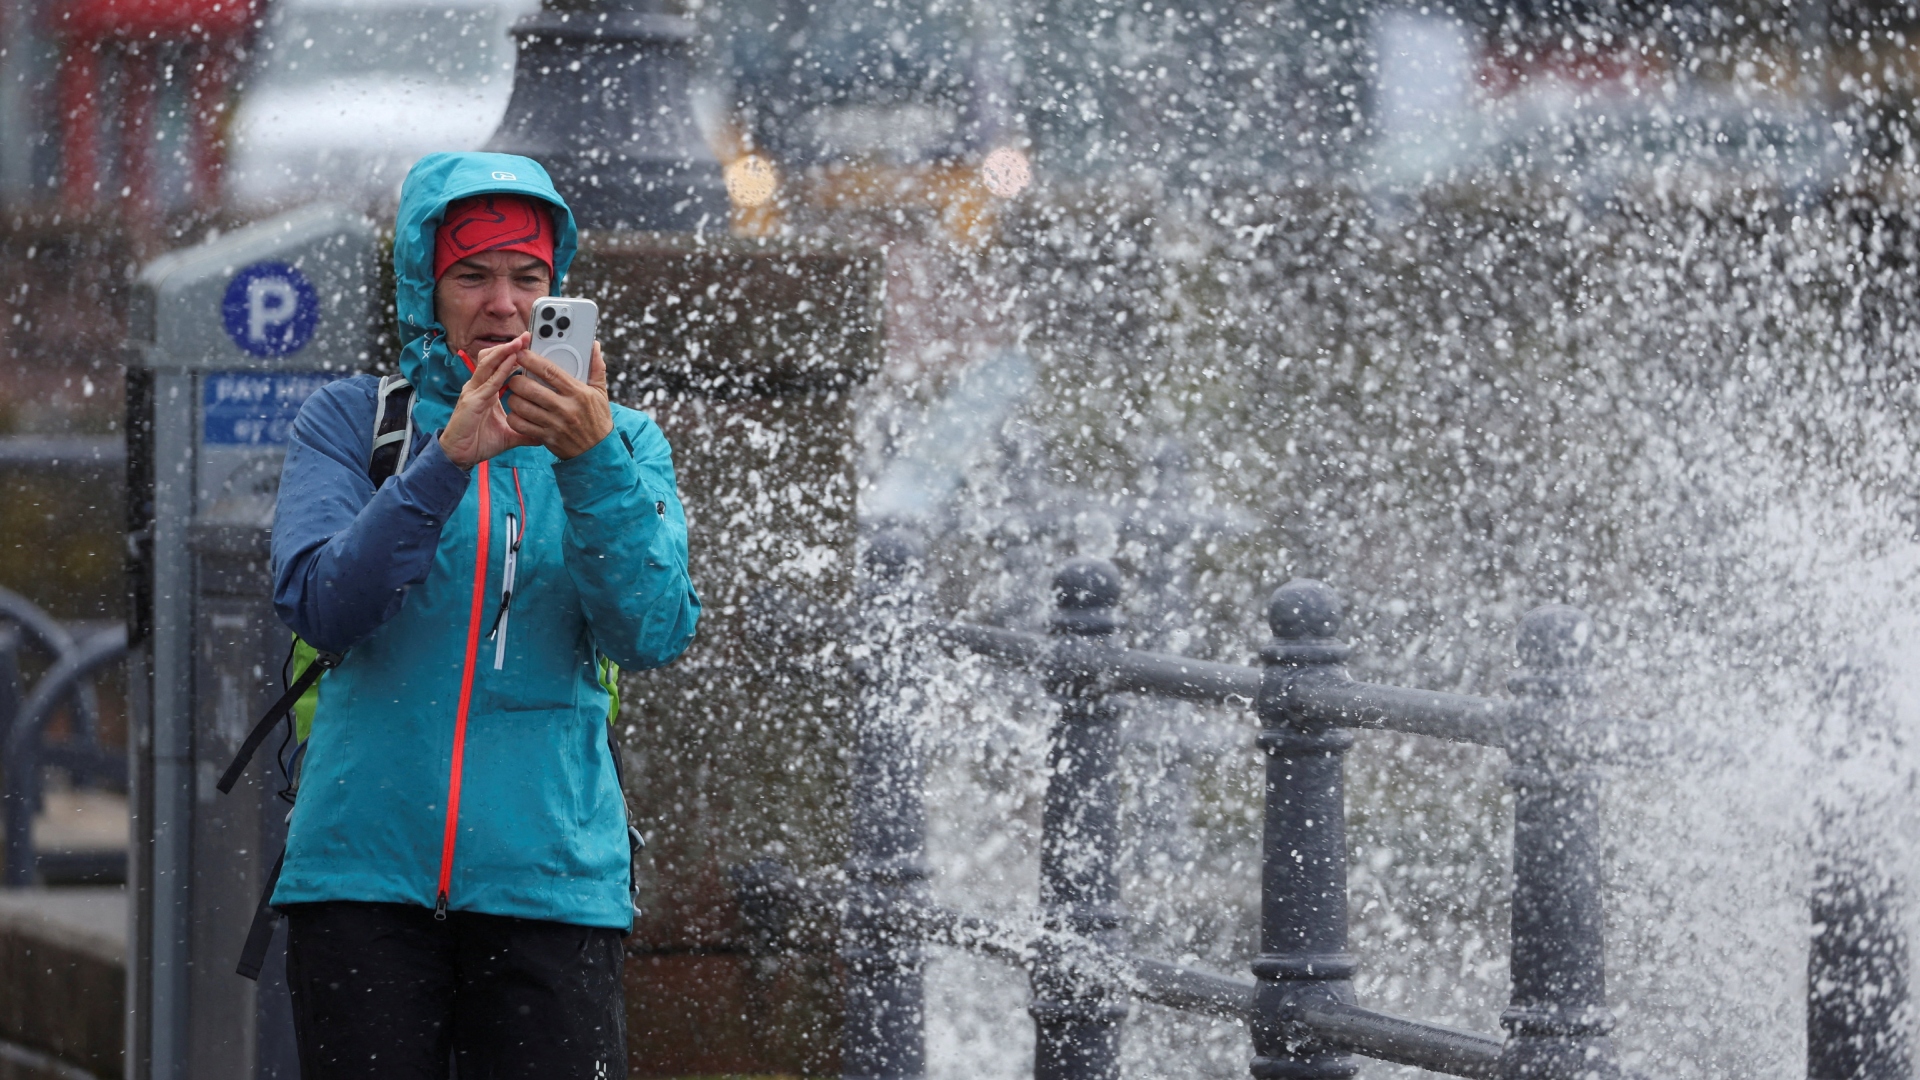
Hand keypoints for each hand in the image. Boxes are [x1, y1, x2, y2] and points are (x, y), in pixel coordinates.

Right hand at [438, 333, 540, 468]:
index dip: (512, 354)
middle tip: (527, 337)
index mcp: (487, 391)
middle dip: (509, 346)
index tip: (529, 345)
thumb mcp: (509, 434)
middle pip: (492, 358)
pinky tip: (511, 362)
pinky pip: (488, 381)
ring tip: (520, 342)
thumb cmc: (479, 442)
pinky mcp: (472, 401)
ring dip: (504, 351)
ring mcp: (473, 392)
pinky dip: (500, 370)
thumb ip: (526, 431)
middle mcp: (478, 387)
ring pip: (488, 364)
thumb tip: (544, 435)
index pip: (499, 366)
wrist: (459, 456)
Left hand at [504, 341, 613, 460]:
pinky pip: (521, 425)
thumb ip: (596, 367)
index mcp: (578, 392)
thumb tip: (594, 345)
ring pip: (521, 406)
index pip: (549, 371)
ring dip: (513, 398)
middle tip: (515, 378)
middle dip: (516, 380)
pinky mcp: (547, 438)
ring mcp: (555, 424)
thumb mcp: (601, 392)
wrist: (599, 452)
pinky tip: (518, 413)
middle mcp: (565, 408)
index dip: (531, 359)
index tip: (520, 352)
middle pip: (529, 388)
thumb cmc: (598, 418)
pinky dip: (514, 417)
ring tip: (516, 395)